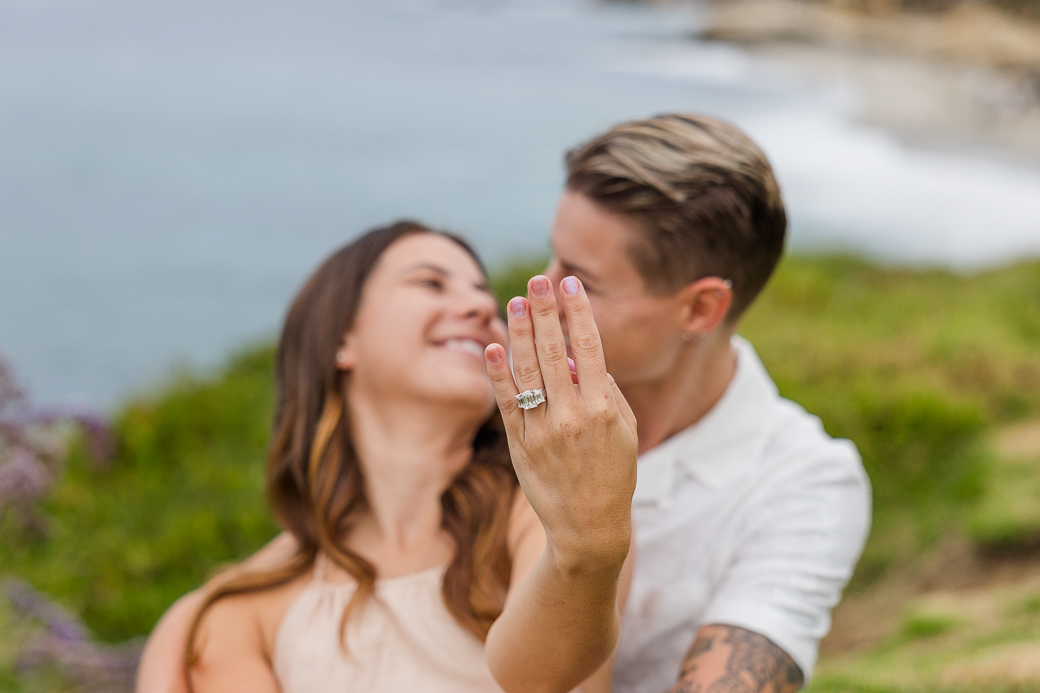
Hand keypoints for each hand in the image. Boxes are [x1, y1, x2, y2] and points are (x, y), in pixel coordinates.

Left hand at [485, 275, 636, 571]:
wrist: (589, 526)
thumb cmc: (613, 472)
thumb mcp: (625, 430)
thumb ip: (604, 389)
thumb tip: (574, 354)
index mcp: (603, 409)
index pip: (589, 348)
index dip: (578, 314)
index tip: (570, 285)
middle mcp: (572, 416)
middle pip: (553, 351)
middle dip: (544, 312)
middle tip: (536, 281)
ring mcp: (543, 430)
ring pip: (527, 371)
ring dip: (519, 333)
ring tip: (514, 301)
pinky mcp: (520, 445)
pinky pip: (506, 402)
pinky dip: (497, 374)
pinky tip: (492, 346)